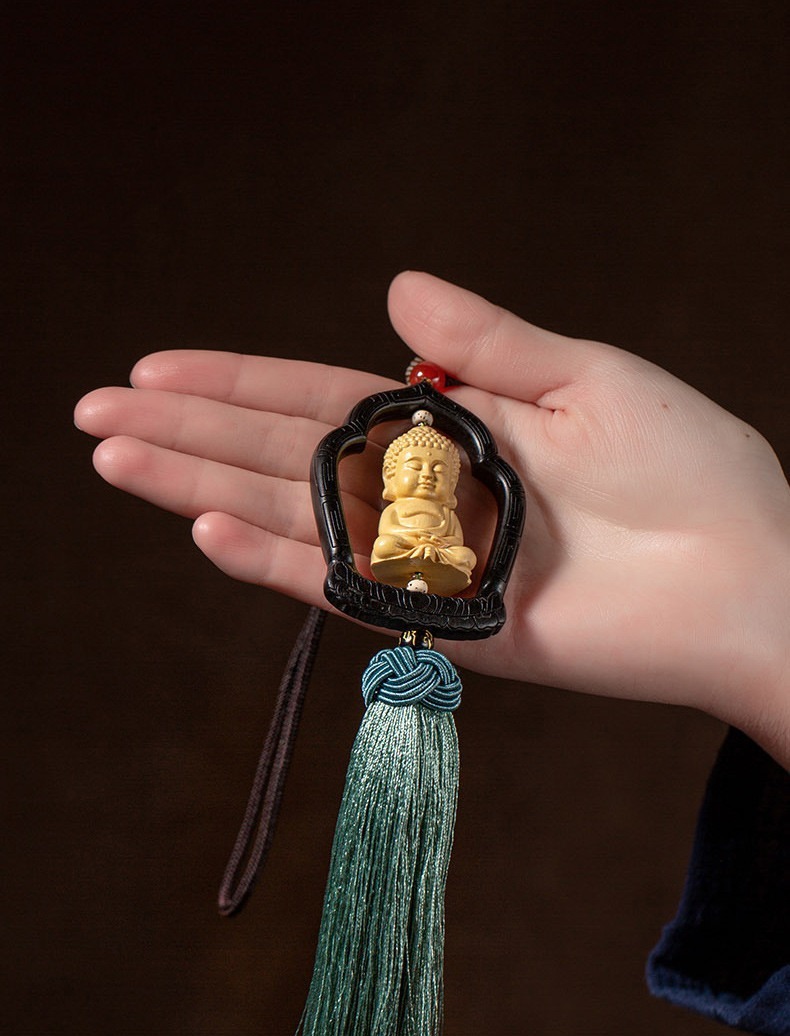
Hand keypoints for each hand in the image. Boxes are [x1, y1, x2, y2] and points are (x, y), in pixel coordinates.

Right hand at [74, 272, 789, 764]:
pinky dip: (275, 562)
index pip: (320, 396)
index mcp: (454, 425)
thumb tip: (391, 290)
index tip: (155, 366)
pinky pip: (345, 590)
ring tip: (117, 462)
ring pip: (293, 517)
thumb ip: (482, 343)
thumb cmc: (689, 467)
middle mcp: (426, 493)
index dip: (236, 380)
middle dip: (187, 432)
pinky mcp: (445, 624)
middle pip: (284, 455)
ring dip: (199, 488)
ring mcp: (428, 560)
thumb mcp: (584, 376)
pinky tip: (206, 527)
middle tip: (94, 416)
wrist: (747, 575)